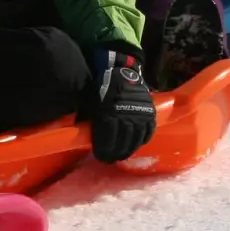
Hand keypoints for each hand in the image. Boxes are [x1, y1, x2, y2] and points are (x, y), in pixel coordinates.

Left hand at [83, 44, 155, 162]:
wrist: (121, 71)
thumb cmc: (101, 88)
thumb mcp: (90, 103)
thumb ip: (88, 120)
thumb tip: (80, 137)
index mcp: (108, 115)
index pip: (107, 139)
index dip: (104, 150)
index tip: (101, 157)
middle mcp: (124, 117)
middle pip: (121, 143)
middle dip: (115, 153)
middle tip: (111, 159)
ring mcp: (139, 116)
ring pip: (135, 140)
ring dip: (129, 150)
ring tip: (123, 155)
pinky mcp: (149, 113)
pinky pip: (148, 132)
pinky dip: (142, 140)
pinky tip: (136, 145)